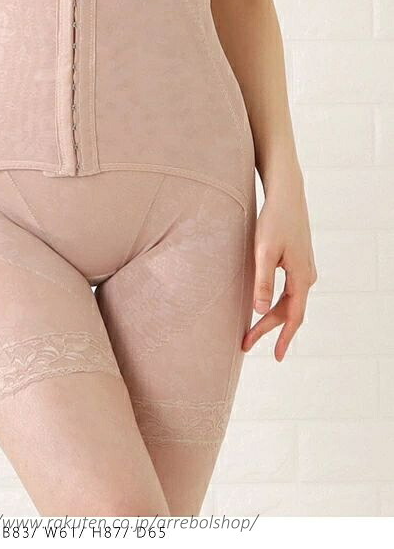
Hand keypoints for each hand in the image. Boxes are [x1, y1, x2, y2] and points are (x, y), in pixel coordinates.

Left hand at [242, 174, 316, 360]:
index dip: (283, 338)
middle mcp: (307, 275)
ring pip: (288, 301)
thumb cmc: (274, 220)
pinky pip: (288, 290)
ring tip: (251, 331)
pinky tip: (263, 306)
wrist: (286, 194)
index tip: (276, 358)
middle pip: (289, 311)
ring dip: (270, 317)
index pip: (293, 316)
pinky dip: (275, 303)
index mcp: (301, 276)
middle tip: (245, 344)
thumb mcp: (264, 251)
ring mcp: (303, 268)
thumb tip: (258, 311)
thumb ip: (262, 281)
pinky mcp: (297, 261)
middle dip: (268, 329)